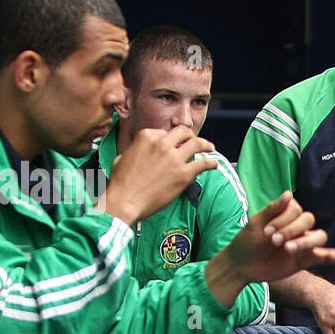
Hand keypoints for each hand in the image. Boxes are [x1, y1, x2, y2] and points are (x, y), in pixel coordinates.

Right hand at [102, 125, 217, 224]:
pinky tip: (214, 164)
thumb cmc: (121, 183)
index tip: (173, 146)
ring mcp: (174, 158)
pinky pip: (203, 163)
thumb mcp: (123, 157)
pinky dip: (211, 163)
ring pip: (197, 143)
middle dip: (189, 136)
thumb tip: (142, 151)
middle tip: (194, 141)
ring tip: (210, 147)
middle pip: (183, 132)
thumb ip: (137, 149)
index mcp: (146, 137)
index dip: (169, 140)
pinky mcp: (184, 174)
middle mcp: (162, 144)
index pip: (164, 132)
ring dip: (206, 144)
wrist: (125, 201)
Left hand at [206, 191, 334, 308]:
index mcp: (285, 214)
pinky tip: (333, 255)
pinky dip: (331, 255)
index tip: (266, 232)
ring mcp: (303, 243)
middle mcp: (297, 227)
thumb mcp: (255, 224)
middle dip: (291, 230)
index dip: (283, 219)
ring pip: (319, 236)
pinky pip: (323, 256)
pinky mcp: (306, 259)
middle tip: (274, 241)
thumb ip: (272, 209)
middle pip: (308, 220)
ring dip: (306, 242)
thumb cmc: (247, 241)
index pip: (296, 209)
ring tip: (288, 250)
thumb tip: (289, 193)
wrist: (243, 266)